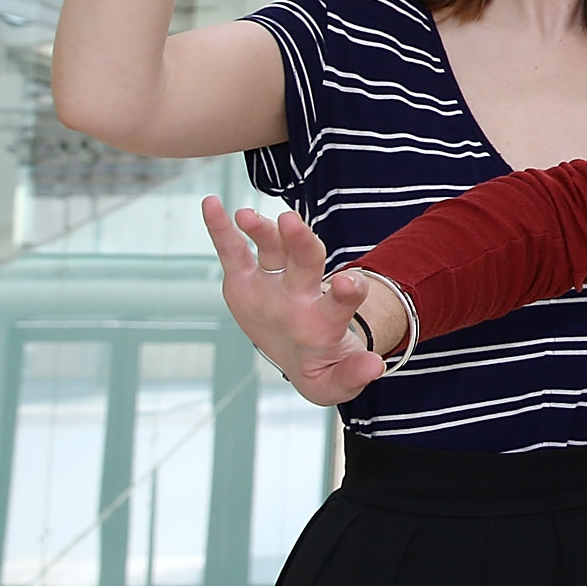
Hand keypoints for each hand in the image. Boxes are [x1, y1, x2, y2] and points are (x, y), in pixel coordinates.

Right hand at [204, 195, 384, 404]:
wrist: (302, 354)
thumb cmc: (322, 368)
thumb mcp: (335, 383)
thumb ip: (353, 375)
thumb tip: (375, 366)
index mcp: (324, 320)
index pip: (341, 301)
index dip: (348, 291)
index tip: (347, 282)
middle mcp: (301, 293)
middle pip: (306, 260)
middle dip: (301, 241)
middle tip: (292, 222)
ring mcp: (273, 283)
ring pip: (272, 249)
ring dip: (262, 230)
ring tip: (248, 216)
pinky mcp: (244, 280)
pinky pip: (232, 251)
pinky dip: (220, 228)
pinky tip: (211, 203)